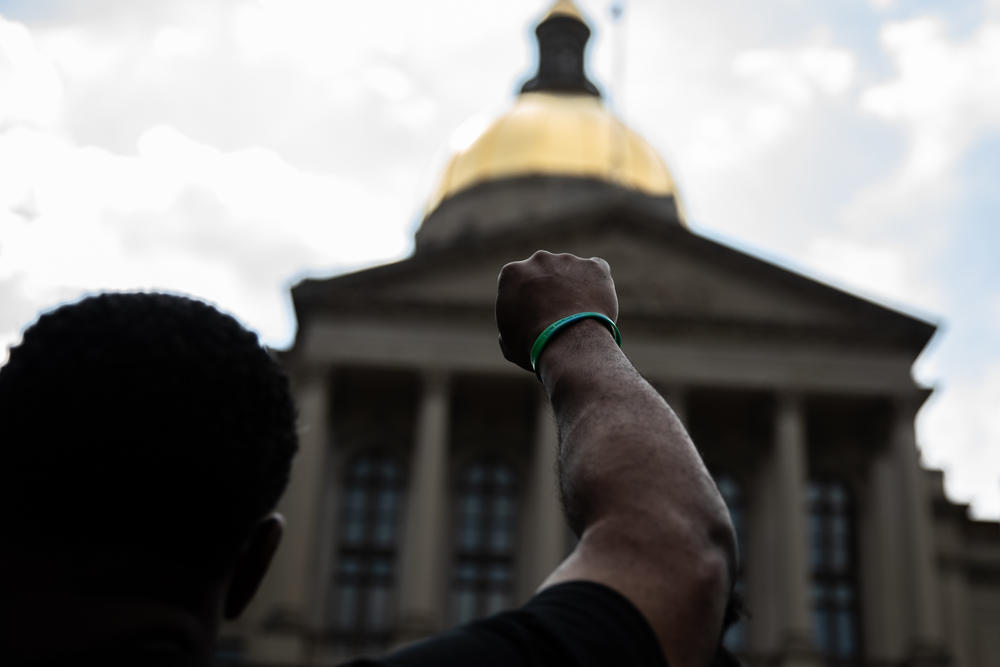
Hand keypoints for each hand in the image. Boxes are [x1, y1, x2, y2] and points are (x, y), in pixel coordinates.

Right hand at [496, 251, 618, 371]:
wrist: (568, 343)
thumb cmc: (533, 346)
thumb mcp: (509, 342)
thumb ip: (511, 327)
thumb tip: (518, 327)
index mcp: (512, 273)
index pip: (517, 281)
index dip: (526, 298)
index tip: (534, 314)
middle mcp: (539, 260)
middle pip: (544, 271)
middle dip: (549, 287)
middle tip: (558, 312)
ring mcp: (568, 261)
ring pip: (571, 270)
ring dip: (573, 286)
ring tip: (579, 314)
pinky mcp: (594, 267)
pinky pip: (596, 269)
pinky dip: (596, 282)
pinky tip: (596, 301)